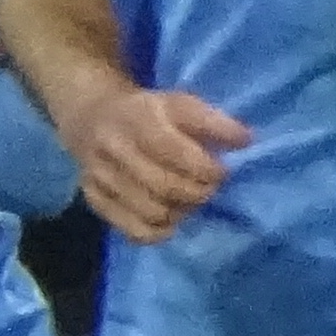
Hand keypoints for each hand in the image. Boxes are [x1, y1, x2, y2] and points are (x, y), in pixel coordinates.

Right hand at [61, 74, 250, 242]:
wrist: (91, 117)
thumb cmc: (148, 113)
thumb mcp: (181, 103)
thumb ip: (214, 122)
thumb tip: (245, 141)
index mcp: (138, 118)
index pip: (176, 153)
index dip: (207, 169)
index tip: (221, 170)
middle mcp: (113, 148)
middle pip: (164, 186)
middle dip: (198, 193)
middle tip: (208, 189)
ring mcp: (99, 176)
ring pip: (150, 211)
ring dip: (180, 212)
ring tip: (189, 202)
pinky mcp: (93, 198)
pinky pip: (131, 229)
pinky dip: (157, 232)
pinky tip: (169, 221)